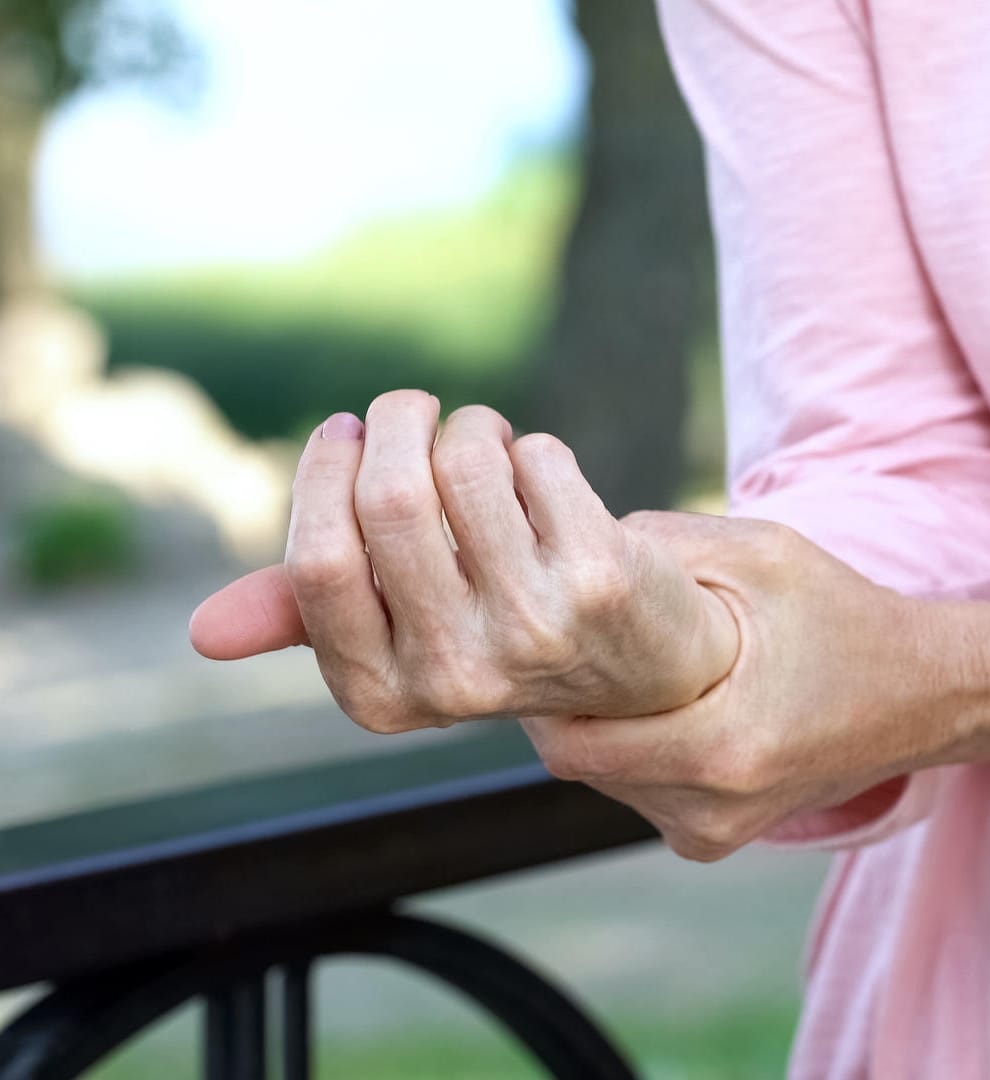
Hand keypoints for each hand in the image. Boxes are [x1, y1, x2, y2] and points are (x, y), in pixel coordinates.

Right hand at [189, 391, 738, 730]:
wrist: (651, 666)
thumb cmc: (504, 631)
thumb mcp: (404, 639)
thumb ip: (312, 617)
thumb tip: (205, 634)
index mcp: (386, 696)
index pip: (320, 564)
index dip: (327, 474)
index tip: (347, 433)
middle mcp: (459, 677)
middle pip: (390, 498)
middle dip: (395, 424)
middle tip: (410, 411)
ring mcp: (536, 629)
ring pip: (464, 464)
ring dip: (470, 428)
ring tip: (484, 444)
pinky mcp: (601, 578)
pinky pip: (536, 458)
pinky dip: (530, 447)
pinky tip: (543, 478)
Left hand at [521, 511, 958, 861]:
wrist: (928, 695)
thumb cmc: (847, 617)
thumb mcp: (762, 555)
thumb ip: (663, 543)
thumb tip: (564, 533)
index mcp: (722, 749)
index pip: (571, 744)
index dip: (541, 689)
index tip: (539, 635)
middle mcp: (713, 811)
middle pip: (580, 762)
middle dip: (567, 702)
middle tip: (573, 641)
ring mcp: (714, 835)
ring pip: (605, 780)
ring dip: (601, 727)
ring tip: (625, 669)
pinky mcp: (714, 839)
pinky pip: (639, 792)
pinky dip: (634, 749)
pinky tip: (661, 703)